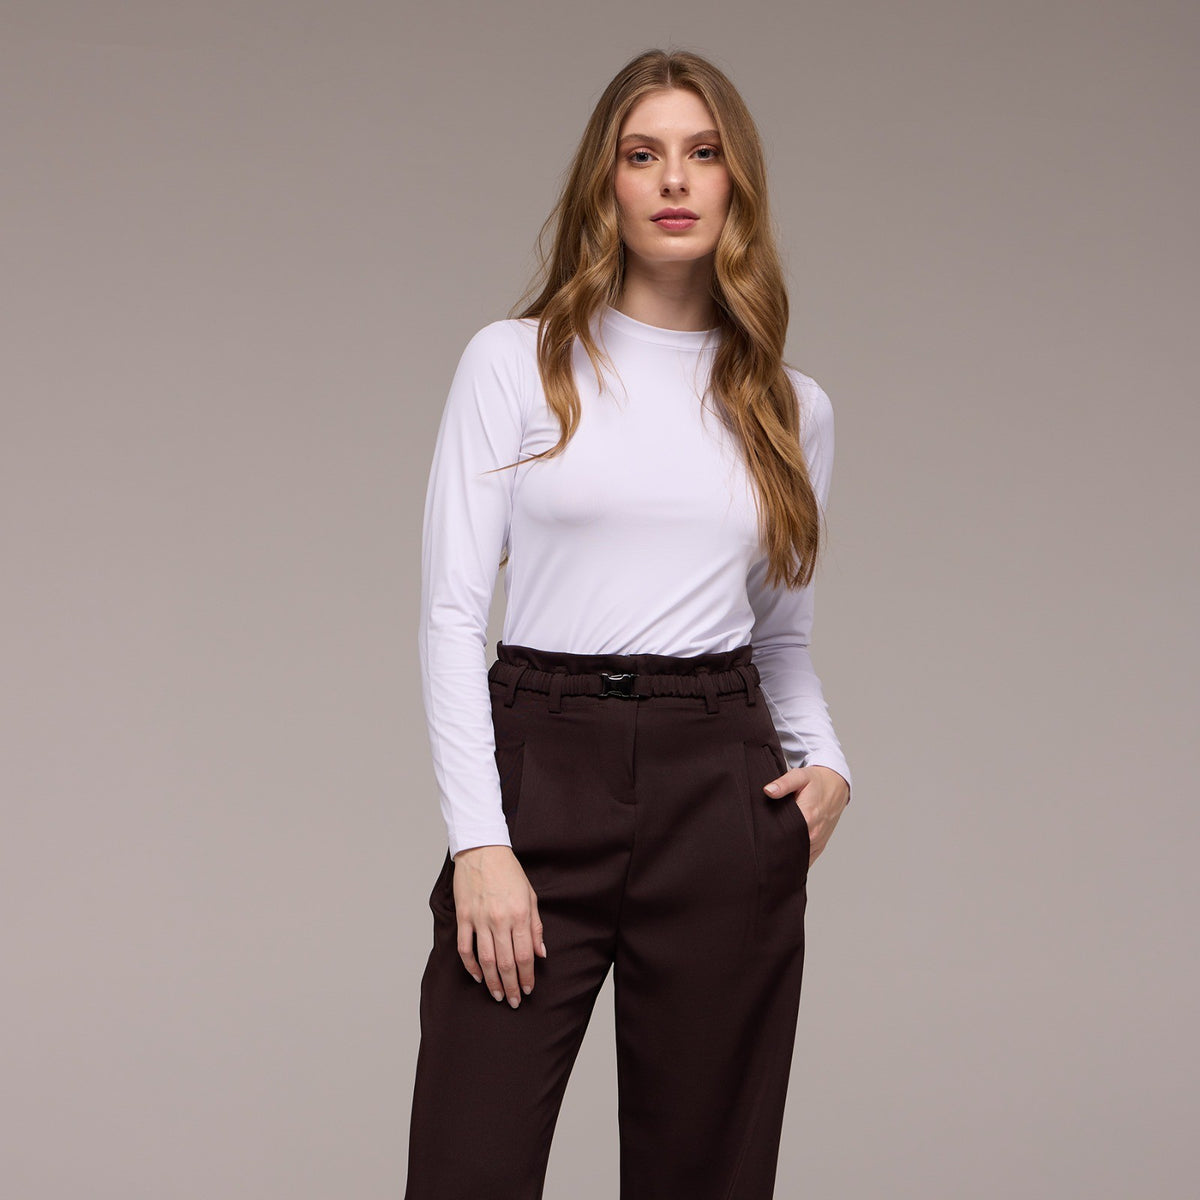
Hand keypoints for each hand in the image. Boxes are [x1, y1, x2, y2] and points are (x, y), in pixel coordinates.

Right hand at [450, 844, 546, 1007]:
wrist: (483, 850)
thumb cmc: (509, 872)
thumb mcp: (531, 896)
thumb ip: (535, 927)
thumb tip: (540, 953)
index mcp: (520, 914)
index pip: (524, 955)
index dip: (527, 976)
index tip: (528, 989)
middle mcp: (499, 920)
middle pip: (505, 962)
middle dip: (511, 986)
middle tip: (513, 1001)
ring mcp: (479, 919)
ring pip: (485, 960)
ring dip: (492, 981)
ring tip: (497, 995)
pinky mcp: (463, 917)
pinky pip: (465, 948)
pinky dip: (470, 966)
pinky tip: (478, 976)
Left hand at [762, 764, 849, 866]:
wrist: (837, 785)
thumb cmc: (817, 781)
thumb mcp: (800, 777)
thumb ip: (783, 784)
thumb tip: (768, 791)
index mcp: (807, 817)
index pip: (783, 836)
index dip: (768, 839)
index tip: (758, 839)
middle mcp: (813, 833)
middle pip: (789, 850)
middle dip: (774, 851)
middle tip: (759, 849)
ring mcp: (818, 841)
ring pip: (797, 858)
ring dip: (784, 857)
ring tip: (768, 855)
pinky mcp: (820, 845)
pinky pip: (806, 860)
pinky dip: (795, 861)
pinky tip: (782, 859)